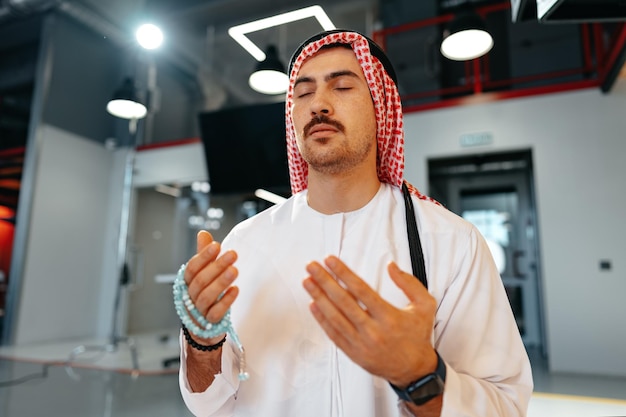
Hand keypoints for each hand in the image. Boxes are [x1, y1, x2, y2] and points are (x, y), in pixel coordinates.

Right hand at [184, 230, 239, 343]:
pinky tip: (235, 290)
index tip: (217, 245)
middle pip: (200, 281)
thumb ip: (204, 255)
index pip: (192, 268)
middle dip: (216, 267)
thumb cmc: (203, 295)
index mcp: (187, 283)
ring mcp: (198, 311)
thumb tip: (203, 233)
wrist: (202, 326)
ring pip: (207, 296)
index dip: (204, 256)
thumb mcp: (203, 273)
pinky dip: (226, 302)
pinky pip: (215, 313)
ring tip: (235, 271)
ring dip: (221, 282)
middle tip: (233, 254)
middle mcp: (190, 296)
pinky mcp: (209, 323)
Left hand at [302, 256, 437, 386]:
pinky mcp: (353, 353)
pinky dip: (322, 319)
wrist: (415, 371)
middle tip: (312, 267)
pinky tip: (313, 305)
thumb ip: (409, 283)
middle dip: (324, 281)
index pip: (360, 289)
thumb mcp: (424, 306)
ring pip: (334, 317)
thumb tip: (391, 266)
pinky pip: (333, 334)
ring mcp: (361, 343)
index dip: (343, 273)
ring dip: (318, 297)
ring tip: (307, 282)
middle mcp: (372, 330)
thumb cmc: (417, 336)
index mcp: (389, 316)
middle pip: (343, 301)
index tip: (331, 261)